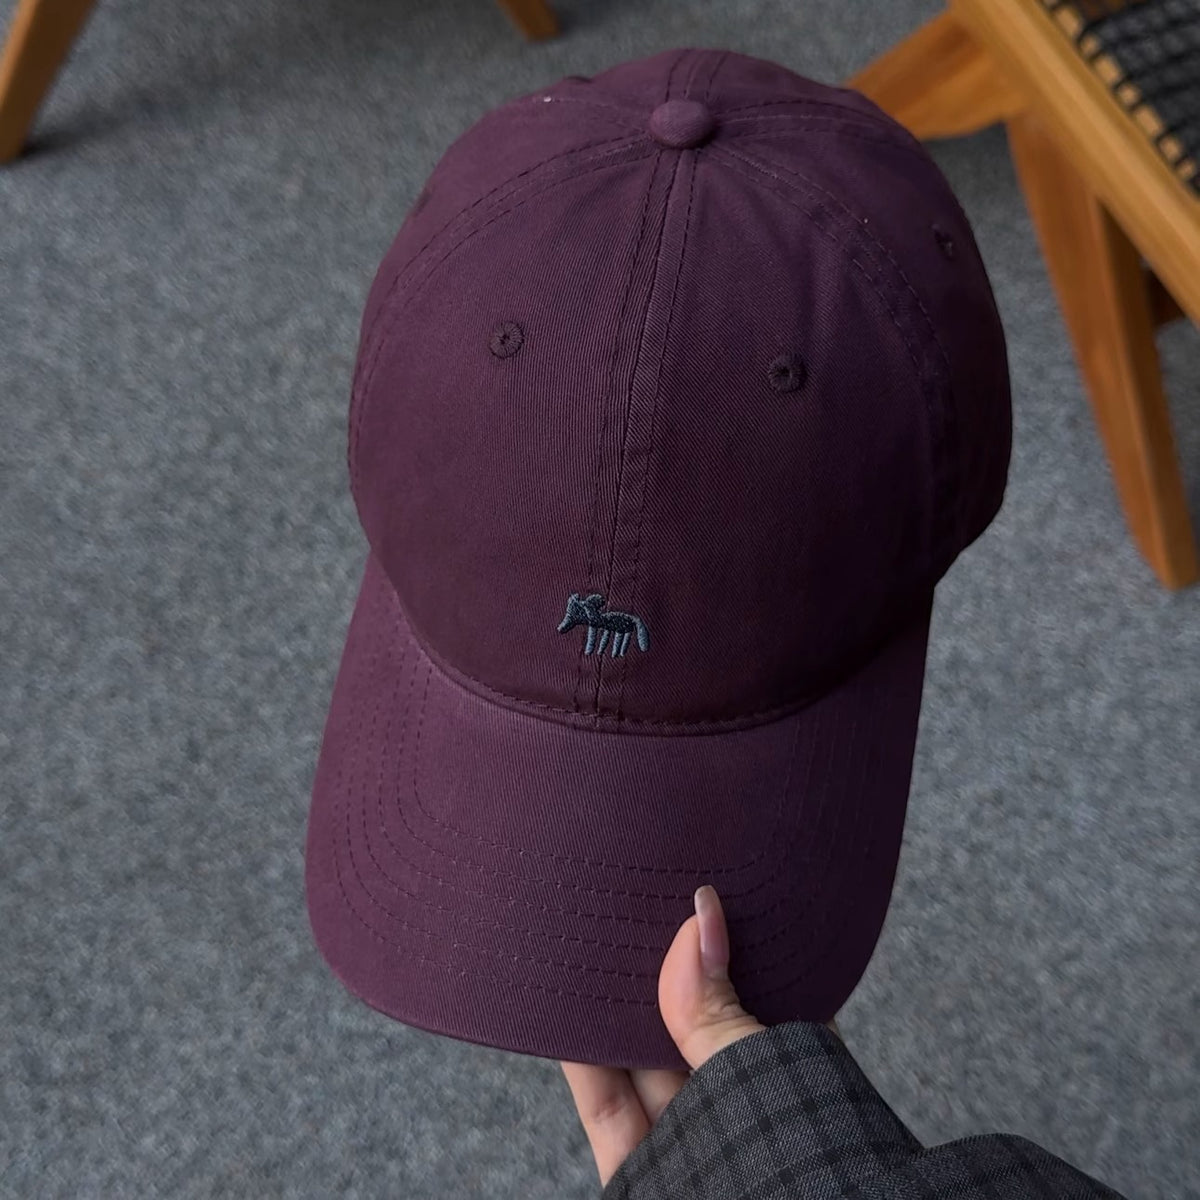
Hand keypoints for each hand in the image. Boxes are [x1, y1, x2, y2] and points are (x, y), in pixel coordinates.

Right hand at [560, 885, 838, 1186]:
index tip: (699, 892)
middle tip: (633, 902)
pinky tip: (563, 1011)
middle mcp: (743, 1106)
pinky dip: (583, 1061)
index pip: (763, 991)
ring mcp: (695, 1140)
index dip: (731, 944)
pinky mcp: (644, 1174)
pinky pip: (607, 1108)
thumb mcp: (762, 1076)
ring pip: (644, 1059)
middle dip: (662, 970)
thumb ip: (720, 1009)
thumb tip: (700, 917)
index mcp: (794, 1077)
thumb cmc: (806, 1168)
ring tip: (592, 939)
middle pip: (690, 1021)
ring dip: (614, 1007)